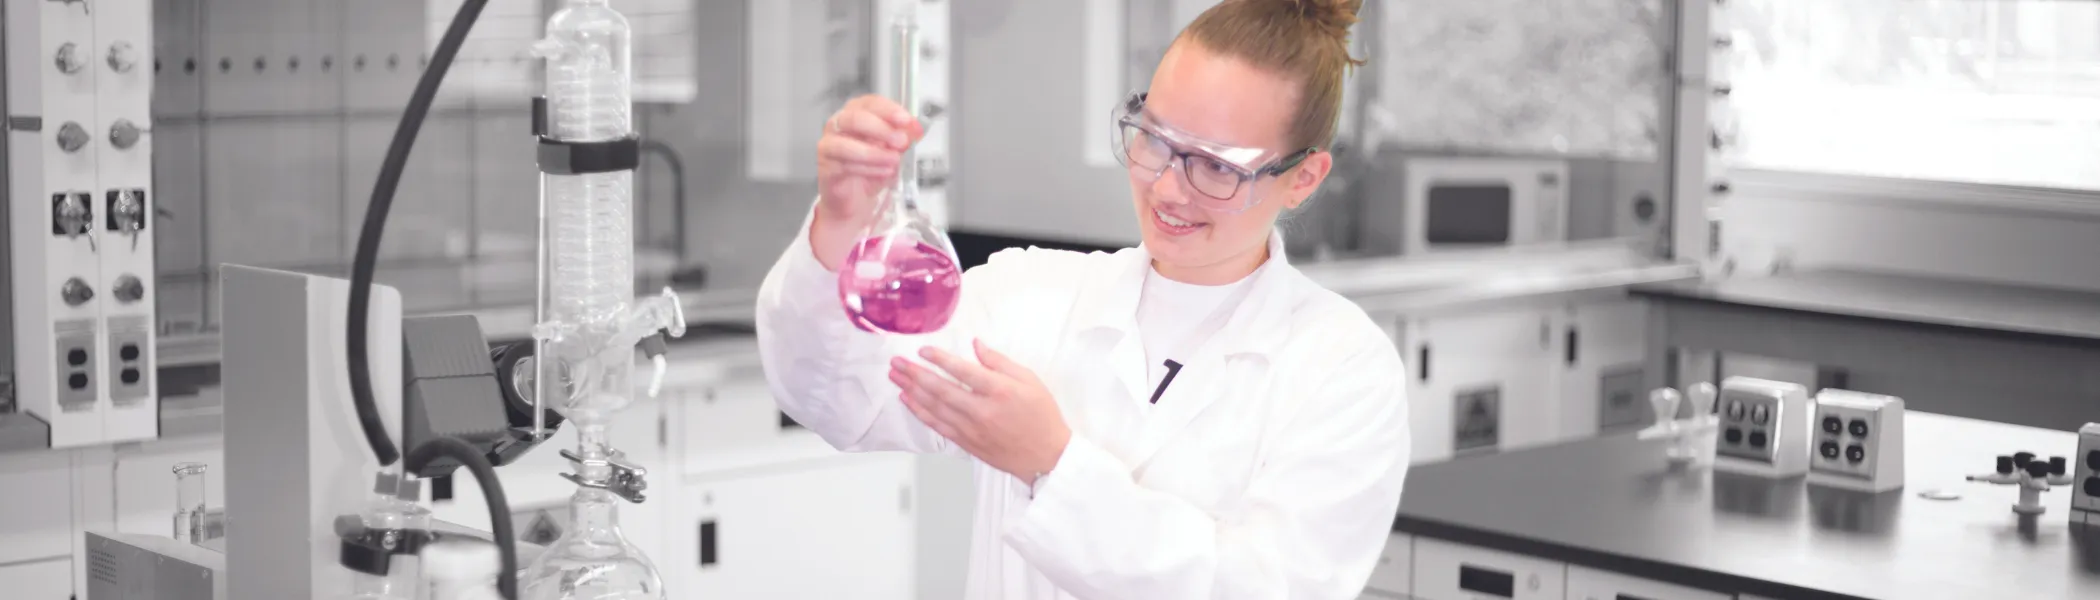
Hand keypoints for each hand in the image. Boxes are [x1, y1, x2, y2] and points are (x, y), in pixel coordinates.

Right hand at [812, 95, 925, 269]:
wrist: (857, 199)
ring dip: (874, 152)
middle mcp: (840, 124)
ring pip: (846, 143)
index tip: (906, 120)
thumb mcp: (894, 151)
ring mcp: (829, 144)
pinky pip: (844, 164)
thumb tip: (916, 128)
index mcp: (858, 113)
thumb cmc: (872, 169)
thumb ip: (904, 137)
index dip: (889, 110)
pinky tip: (884, 172)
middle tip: (900, 141)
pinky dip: (867, 168)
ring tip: (894, 161)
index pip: (871, 103)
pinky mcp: (825, 165)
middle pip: (855, 118)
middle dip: (881, 129)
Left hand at [890, 340, 1071, 484]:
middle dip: (915, 374)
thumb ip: (1000, 362)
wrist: (1047, 456)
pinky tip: (907, 399)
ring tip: (895, 376)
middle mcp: (982, 410)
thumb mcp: (1030, 380)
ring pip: (935, 407)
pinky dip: (920, 412)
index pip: (963, 371)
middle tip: (896, 362)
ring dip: (912, 390)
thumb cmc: (1041, 416)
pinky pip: (937, 425)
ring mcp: (972, 429)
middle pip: (941, 389)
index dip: (940, 359)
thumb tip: (976, 345)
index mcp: (1000, 391)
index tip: (923, 350)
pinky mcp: (967, 443)